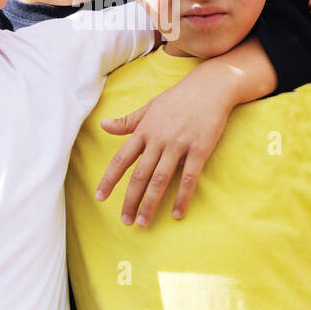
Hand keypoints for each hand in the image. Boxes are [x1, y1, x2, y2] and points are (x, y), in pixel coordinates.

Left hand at [96, 67, 237, 225]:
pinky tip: (176, 213)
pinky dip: (182, 197)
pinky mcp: (200, 149)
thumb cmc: (178, 98)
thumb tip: (102, 125)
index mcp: (144, 130)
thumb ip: (127, 122)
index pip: (121, 159)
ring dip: (150, 203)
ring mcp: (179, 144)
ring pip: (160, 179)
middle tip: (125, 221)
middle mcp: (158, 139)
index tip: (100, 197)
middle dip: (130, 200)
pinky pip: (189, 178)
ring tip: (143, 222)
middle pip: (139, 175)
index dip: (109, 179)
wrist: (210, 87)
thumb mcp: (149, 107)